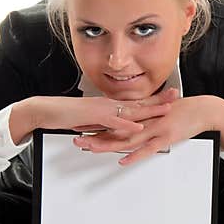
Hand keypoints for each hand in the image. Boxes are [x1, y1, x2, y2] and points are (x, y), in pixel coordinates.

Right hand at [32, 88, 176, 134]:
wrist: (46, 110)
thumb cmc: (65, 114)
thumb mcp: (91, 119)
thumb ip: (104, 123)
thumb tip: (115, 128)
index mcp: (109, 104)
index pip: (135, 102)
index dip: (152, 99)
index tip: (168, 96)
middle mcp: (108, 104)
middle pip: (138, 102)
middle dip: (158, 99)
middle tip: (176, 95)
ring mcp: (102, 109)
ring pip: (130, 110)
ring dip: (149, 110)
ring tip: (166, 110)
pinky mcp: (93, 117)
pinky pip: (113, 121)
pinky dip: (126, 125)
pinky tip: (138, 127)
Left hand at [72, 93, 214, 165]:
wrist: (203, 109)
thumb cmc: (184, 111)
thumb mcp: (160, 113)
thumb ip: (146, 119)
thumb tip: (133, 126)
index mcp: (142, 115)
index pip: (114, 120)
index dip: (97, 124)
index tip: (81, 126)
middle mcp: (145, 121)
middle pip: (115, 130)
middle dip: (95, 135)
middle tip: (78, 139)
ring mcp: (155, 129)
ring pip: (127, 138)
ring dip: (108, 144)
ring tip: (91, 149)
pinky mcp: (166, 137)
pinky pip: (148, 148)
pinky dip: (135, 154)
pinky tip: (123, 159)